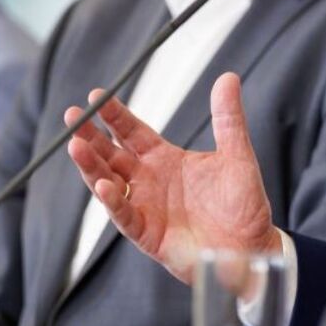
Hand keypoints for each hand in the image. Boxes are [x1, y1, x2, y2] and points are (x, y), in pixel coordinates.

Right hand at [65, 72, 279, 283]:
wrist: (253, 247)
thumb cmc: (244, 205)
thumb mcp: (237, 156)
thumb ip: (228, 119)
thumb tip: (228, 77)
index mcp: (166, 160)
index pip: (132, 132)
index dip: (114, 115)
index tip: (96, 95)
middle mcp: (150, 181)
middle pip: (111, 155)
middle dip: (90, 136)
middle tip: (72, 116)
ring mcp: (146, 207)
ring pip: (109, 183)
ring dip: (91, 166)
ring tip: (76, 146)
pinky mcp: (148, 234)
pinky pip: (125, 215)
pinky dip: (113, 201)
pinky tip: (103, 185)